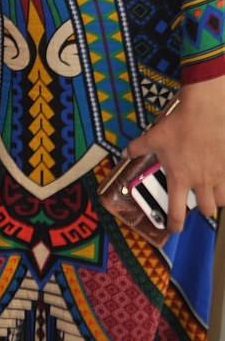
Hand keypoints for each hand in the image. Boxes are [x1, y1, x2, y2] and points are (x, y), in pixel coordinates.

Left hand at [128, 76, 224, 232]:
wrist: (204, 112)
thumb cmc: (178, 126)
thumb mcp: (153, 137)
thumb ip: (138, 147)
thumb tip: (125, 153)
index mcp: (180, 179)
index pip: (177, 212)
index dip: (175, 224)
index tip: (174, 228)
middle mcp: (200, 182)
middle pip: (206, 211)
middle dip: (201, 210)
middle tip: (195, 201)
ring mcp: (218, 175)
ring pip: (221, 201)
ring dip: (215, 200)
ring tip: (209, 192)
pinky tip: (220, 177)